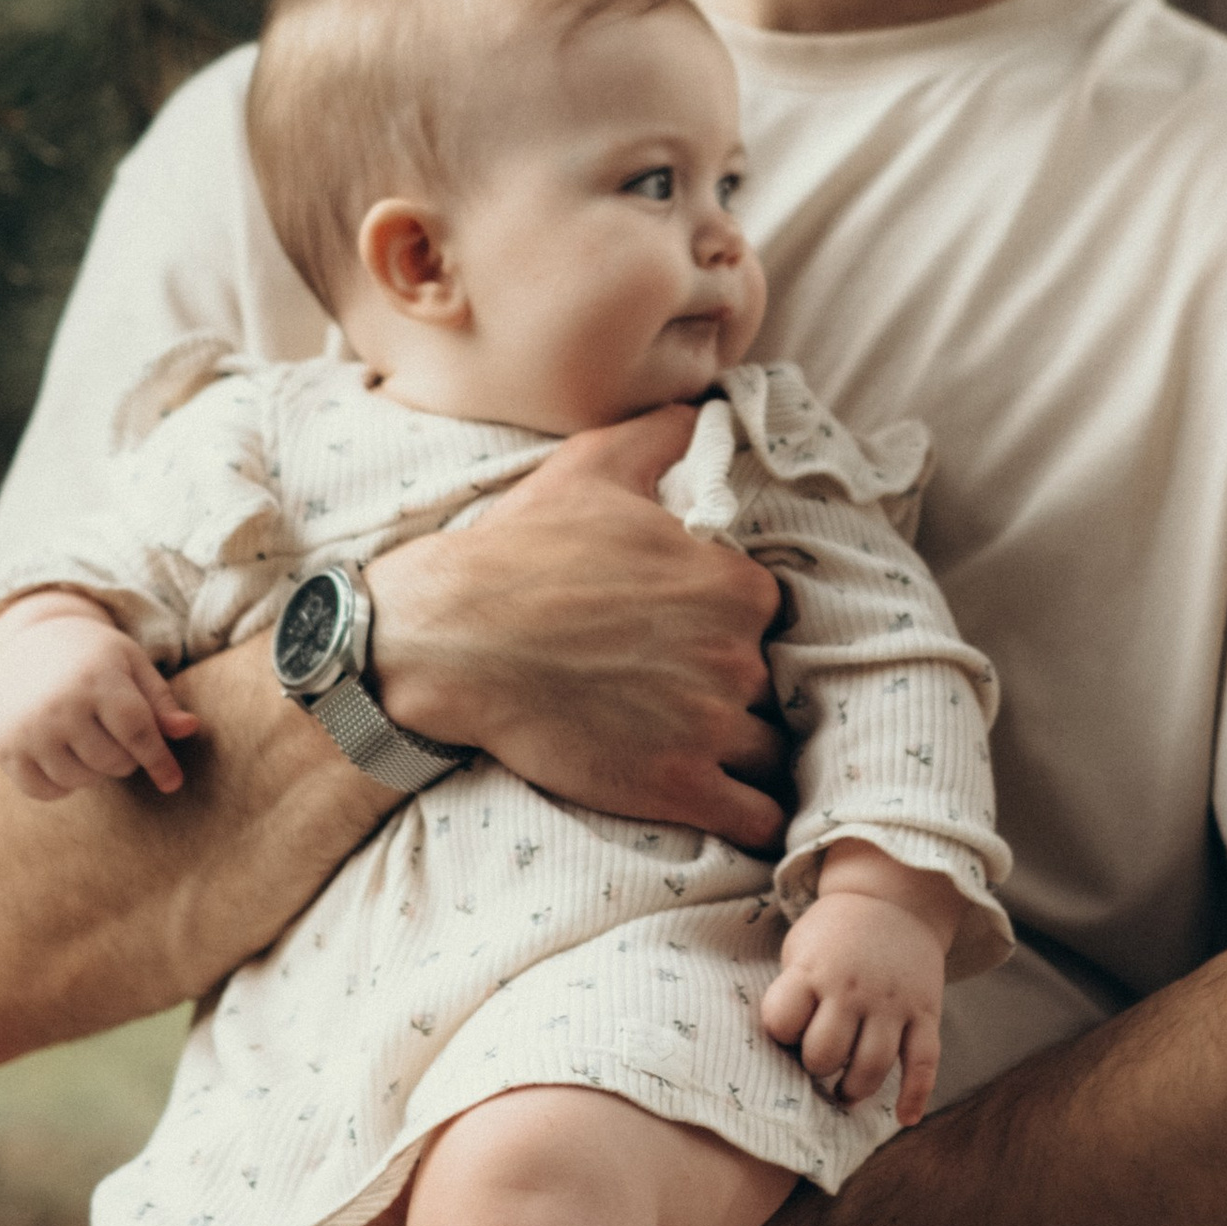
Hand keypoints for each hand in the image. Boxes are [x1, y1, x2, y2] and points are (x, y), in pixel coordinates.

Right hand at [0, 594, 201, 800]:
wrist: (28, 645)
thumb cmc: (94, 658)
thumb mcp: (132, 665)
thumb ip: (161, 701)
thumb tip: (190, 729)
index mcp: (96, 679)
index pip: (137, 732)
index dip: (159, 759)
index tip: (173, 782)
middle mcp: (58, 706)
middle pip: (113, 762)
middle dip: (125, 756)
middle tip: (115, 733)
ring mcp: (27, 730)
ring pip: (81, 780)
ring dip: (95, 771)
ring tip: (90, 741)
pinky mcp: (5, 750)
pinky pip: (44, 792)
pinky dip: (61, 785)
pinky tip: (65, 758)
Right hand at [365, 409, 788, 841]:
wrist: (448, 639)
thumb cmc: (518, 551)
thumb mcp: (594, 468)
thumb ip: (665, 434)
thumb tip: (704, 407)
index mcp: (735, 583)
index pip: (778, 618)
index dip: (747, 630)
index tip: (708, 639)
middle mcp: (736, 654)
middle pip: (775, 685)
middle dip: (745, 691)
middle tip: (696, 696)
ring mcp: (709, 724)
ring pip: (772, 751)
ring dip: (751, 754)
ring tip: (711, 750)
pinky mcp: (676, 786)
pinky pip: (758, 818)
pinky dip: (758, 817)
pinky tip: (739, 808)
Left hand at [759, 852, 955, 1119]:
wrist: (895, 899)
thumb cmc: (835, 935)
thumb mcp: (800, 950)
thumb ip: (792, 994)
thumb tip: (784, 1054)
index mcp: (814, 971)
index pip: (781, 1022)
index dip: (780, 1034)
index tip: (787, 1032)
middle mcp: (853, 989)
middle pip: (825, 1054)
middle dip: (817, 1066)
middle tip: (820, 1060)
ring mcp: (893, 1003)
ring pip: (872, 1067)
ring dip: (854, 1089)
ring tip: (845, 1091)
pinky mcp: (926, 1012)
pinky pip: (925, 1061)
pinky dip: (915, 1094)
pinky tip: (904, 1118)